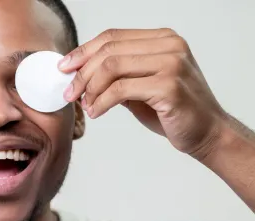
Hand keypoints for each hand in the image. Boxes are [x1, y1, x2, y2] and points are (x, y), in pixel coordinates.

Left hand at [59, 28, 227, 157]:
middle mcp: (169, 46)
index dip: (83, 51)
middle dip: (82, 73)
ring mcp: (172, 64)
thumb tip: (78, 74)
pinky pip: (120, 90)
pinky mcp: (169, 86)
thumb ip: (117, 75)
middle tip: (69, 92)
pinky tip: (97, 112)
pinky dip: (101, 102)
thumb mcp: (141, 85)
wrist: (207, 132)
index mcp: (163, 39)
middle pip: (109, 51)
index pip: (112, 37)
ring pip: (112, 68)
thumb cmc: (173, 110)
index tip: (64, 68)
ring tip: (85, 105)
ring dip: (90, 88)